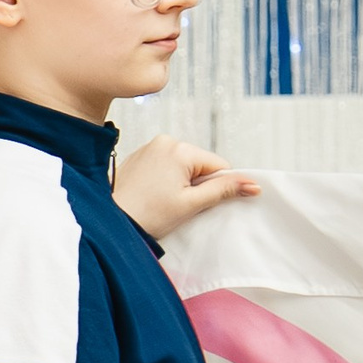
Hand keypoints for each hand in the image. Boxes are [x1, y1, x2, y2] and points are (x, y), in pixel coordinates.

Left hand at [112, 136, 257, 239]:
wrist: (109, 222)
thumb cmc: (147, 215)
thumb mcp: (191, 204)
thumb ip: (223, 190)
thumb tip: (253, 184)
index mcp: (179, 148)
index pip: (218, 166)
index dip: (216, 187)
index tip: (199, 202)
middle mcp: (164, 141)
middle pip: (200, 165)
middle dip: (197, 185)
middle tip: (178, 204)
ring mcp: (149, 147)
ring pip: (184, 166)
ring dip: (182, 183)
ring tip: (163, 201)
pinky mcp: (139, 156)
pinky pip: (166, 166)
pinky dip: (167, 181)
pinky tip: (154, 195)